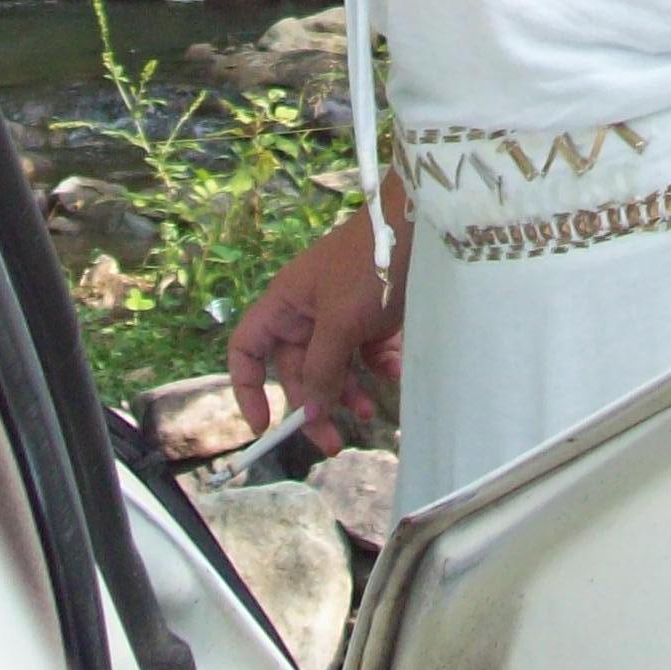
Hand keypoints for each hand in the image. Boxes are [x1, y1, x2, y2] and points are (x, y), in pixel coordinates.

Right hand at [226, 188, 410, 454]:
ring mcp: (341, 312)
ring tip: (370, 412)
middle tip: (334, 442)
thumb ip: (321, 369)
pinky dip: (377, 368)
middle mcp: (308, 310)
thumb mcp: (340, 322)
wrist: (422, 227)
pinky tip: (394, 373)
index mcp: (286, 304)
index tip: (264, 425)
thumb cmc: (370, 267)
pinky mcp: (373, 314)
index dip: (248, 388)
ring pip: (334, 366)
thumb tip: (310, 412)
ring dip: (348, 393)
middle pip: (296, 369)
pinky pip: (366, 353)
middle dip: (314, 404)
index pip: (248, 349)